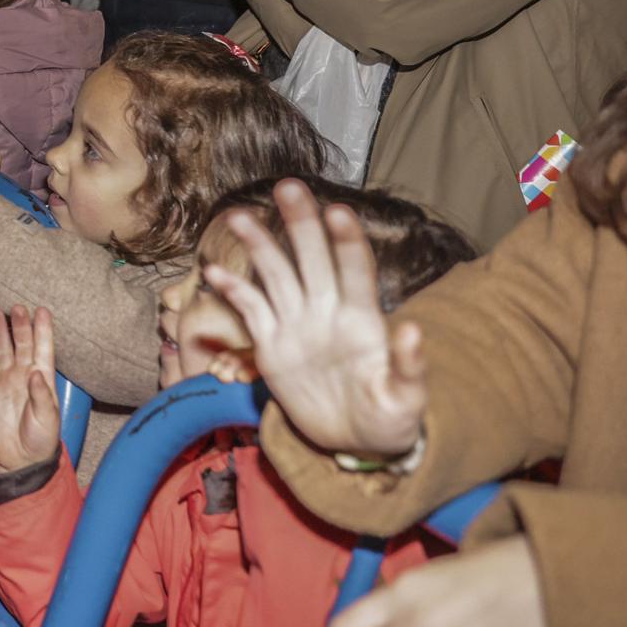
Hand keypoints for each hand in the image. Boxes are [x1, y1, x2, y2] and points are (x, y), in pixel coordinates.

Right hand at [0, 306, 61, 472]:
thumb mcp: (47, 420)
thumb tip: (35, 372)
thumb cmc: (41, 440)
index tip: (42, 310)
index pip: (43, 349)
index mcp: (41, 379)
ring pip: (0, 350)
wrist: (20, 460)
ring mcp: (3, 382)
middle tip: (15, 307)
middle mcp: (22, 375)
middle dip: (18, 324)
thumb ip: (41, 396)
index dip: (43, 330)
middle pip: (20, 344)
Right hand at [204, 180, 427, 458]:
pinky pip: (250, 311)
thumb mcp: (405, 399)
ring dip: (259, 244)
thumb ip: (408, 367)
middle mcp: (326, 312)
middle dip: (300, 222)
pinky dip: (232, 291)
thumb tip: (413, 330)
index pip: (354, 271)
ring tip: (238, 216)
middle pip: (312, 258)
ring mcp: (297, 325)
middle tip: (288, 185)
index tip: (338, 211)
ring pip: (276, 275)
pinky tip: (212, 270)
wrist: (354, 440)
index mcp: (361, 320)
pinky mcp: (272, 344)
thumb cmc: (389, 419)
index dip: (346, 242)